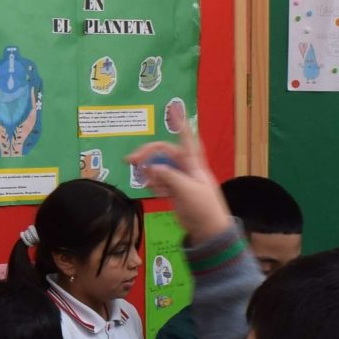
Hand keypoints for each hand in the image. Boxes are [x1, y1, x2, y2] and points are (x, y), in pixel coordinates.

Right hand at [128, 120, 230, 243]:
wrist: (208, 230)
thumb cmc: (203, 208)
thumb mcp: (187, 190)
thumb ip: (169, 176)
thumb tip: (152, 167)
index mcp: (193, 164)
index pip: (186, 138)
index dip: (180, 123)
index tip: (174, 108)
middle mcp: (186, 168)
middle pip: (164, 153)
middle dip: (148, 154)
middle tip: (130, 161)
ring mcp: (180, 179)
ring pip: (159, 168)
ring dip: (149, 172)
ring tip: (145, 181)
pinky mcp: (174, 191)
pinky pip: (159, 181)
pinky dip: (153, 183)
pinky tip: (151, 189)